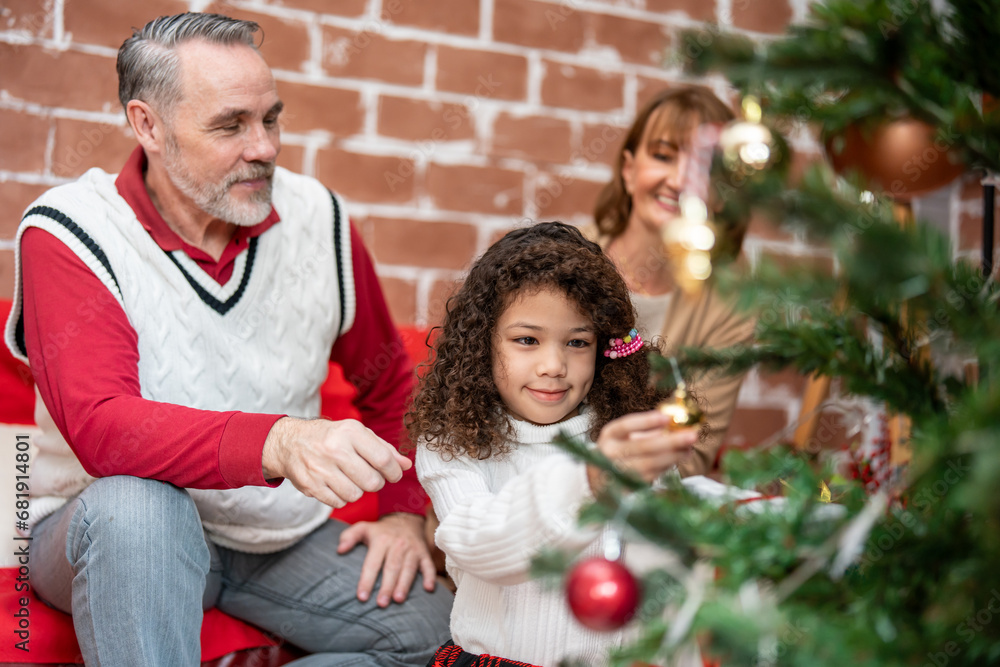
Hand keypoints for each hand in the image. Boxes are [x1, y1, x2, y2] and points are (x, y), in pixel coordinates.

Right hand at [262, 417, 410, 507]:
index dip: (394, 472)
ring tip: (350, 479)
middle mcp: (334, 450)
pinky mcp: (310, 485)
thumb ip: (384, 449)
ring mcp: (320, 469)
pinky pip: (339, 503)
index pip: (383, 459)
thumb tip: (406, 465)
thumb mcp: (358, 434)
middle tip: (369, 476)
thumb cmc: (331, 437)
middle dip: (376, 483)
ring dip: (358, 491)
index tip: (394, 475)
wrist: (290, 442)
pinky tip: (336, 484)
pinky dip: (342, 498)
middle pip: (372, 482)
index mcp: (350, 432)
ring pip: (356, 495)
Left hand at [337, 512, 437, 605]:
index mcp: (381, 540)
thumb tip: (339, 550)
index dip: (367, 580)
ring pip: (409, 568)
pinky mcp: (424, 553)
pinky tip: (428, 589)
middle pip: (392, 567)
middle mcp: (397, 545)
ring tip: (398, 600)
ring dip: (404, 585)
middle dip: (387, 586)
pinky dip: (430, 576)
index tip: (362, 597)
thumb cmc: (381, 530)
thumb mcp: (363, 527)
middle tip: (381, 604)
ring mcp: (412, 549)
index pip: (372, 563)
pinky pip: (428, 565)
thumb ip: (349, 537)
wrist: (405, 519)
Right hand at [589, 410, 698, 490]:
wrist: (600, 480)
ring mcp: (616, 472)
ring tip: (689, 448)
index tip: (667, 417)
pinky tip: (679, 458)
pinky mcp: (626, 488)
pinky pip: (652, 476)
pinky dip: (668, 466)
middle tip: (692, 435)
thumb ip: (646, 430)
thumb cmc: (619, 452)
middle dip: (670, 441)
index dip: (646, 421)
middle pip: (642, 447)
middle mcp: (608, 454)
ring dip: (674, 456)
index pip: (626, 425)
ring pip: (650, 464)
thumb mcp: (626, 437)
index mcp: (608, 436)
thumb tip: (673, 424)